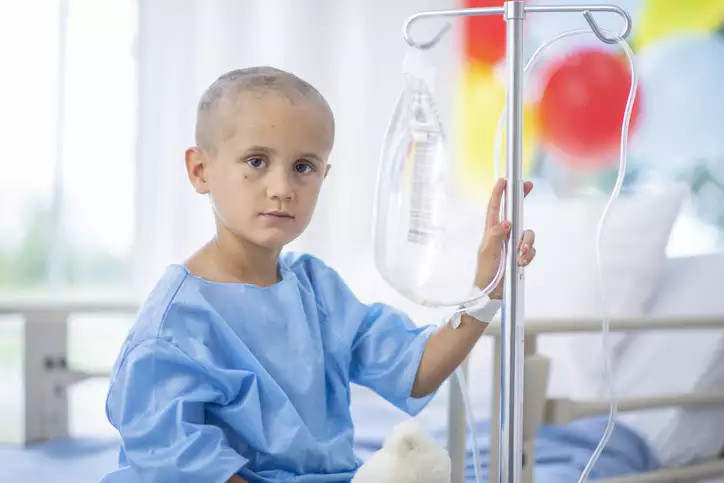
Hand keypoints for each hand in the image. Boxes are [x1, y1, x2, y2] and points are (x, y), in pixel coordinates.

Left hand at [474, 178, 535, 299]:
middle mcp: (503, 235)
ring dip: (526, 243)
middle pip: (515, 213)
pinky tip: (522, 262)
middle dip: (521, 200)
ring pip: (527, 233)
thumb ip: (496, 236)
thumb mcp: (488, 253)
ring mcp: (512, 244)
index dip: (498, 194)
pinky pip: (531, 249)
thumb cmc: (486, 273)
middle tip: (528, 186)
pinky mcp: (520, 255)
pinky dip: (529, 255)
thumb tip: (505, 222)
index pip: (494, 208)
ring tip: (520, 255)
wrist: (492, 293)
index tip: (504, 180)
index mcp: (491, 232)